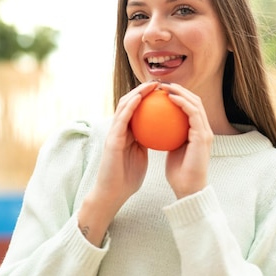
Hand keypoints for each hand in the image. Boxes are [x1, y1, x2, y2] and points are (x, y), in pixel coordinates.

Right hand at [78, 81, 158, 245]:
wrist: (114, 193)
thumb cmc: (129, 178)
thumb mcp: (141, 155)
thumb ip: (147, 142)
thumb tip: (162, 132)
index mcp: (126, 133)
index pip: (137, 110)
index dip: (147, 98)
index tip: (163, 90)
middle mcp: (118, 129)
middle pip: (130, 103)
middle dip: (143, 90)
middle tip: (159, 82)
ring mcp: (113, 133)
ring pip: (123, 106)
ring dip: (137, 93)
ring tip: (151, 85)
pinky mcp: (111, 140)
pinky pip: (121, 119)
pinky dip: (130, 107)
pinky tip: (140, 98)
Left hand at [159, 83, 212, 198]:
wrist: (188, 189)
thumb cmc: (178, 172)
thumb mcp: (171, 149)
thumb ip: (168, 136)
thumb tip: (154, 125)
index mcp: (198, 132)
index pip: (190, 107)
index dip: (178, 95)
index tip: (160, 91)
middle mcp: (204, 129)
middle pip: (194, 101)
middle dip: (179, 89)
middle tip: (162, 84)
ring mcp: (205, 132)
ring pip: (195, 104)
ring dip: (181, 92)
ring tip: (165, 87)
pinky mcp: (203, 136)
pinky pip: (193, 114)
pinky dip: (182, 103)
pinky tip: (170, 98)